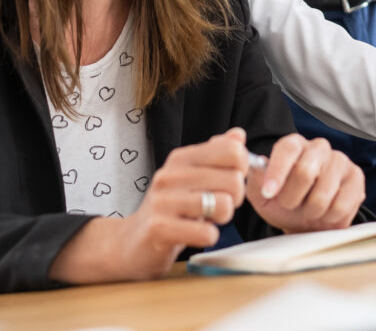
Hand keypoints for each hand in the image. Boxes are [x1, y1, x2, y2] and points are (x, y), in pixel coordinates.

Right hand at [50, 127, 249, 282]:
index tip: (232, 180)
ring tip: (208, 219)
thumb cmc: (170, 208)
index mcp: (181, 158)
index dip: (243, 168)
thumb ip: (216, 155)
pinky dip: (209, 237)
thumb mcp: (192, 177)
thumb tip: (239, 134)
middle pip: (233, 180)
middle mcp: (171, 175)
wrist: (132, 242)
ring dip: (223, 218)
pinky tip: (196, 234)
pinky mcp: (160, 228)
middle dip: (236, 198)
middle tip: (220, 205)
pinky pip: (207, 233)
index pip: (232, 150)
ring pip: (223, 205)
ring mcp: (163, 201)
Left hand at [247, 133, 363, 231]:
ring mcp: (340, 160)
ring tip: (308, 210)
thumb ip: (254, 180)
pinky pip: (341, 204)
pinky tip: (326, 212)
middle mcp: (318, 147)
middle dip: (292, 198)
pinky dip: (329, 216)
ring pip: (323, 193)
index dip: (277, 172)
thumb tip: (254, 166)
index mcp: (293, 145)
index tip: (269, 193)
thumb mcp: (261, 196)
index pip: (287, 149)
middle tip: (289, 206)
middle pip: (305, 171)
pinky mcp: (356, 177)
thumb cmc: (283, 205)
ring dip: (310, 210)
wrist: (308, 224)